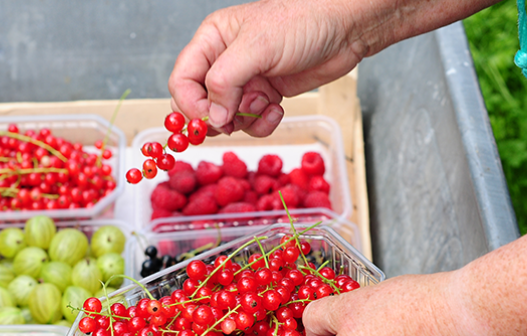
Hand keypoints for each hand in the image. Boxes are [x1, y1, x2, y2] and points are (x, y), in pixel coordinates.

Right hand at [168, 0, 368, 135]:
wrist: (345, 29)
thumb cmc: (303, 22)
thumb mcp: (257, 46)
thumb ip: (226, 81)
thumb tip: (212, 116)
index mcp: (212, 40)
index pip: (182, 80)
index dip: (189, 105)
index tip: (207, 121)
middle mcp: (225, 60)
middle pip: (200, 103)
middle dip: (216, 117)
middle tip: (233, 122)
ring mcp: (246, 80)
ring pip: (227, 117)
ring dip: (244, 121)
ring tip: (264, 105)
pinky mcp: (266, 95)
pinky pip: (251, 122)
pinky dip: (262, 123)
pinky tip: (276, 108)